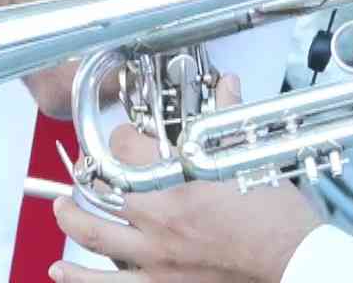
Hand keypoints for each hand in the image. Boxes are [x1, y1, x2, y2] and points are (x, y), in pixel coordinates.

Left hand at [50, 77, 321, 282]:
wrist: (293, 263)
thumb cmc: (278, 219)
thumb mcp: (251, 159)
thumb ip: (230, 120)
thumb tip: (228, 88)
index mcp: (179, 184)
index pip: (130, 150)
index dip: (123, 137)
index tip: (127, 135)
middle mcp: (159, 221)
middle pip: (105, 190)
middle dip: (92, 174)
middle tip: (89, 168)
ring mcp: (156, 257)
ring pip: (95, 236)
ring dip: (71, 221)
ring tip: (59, 210)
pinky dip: (80, 279)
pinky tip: (60, 273)